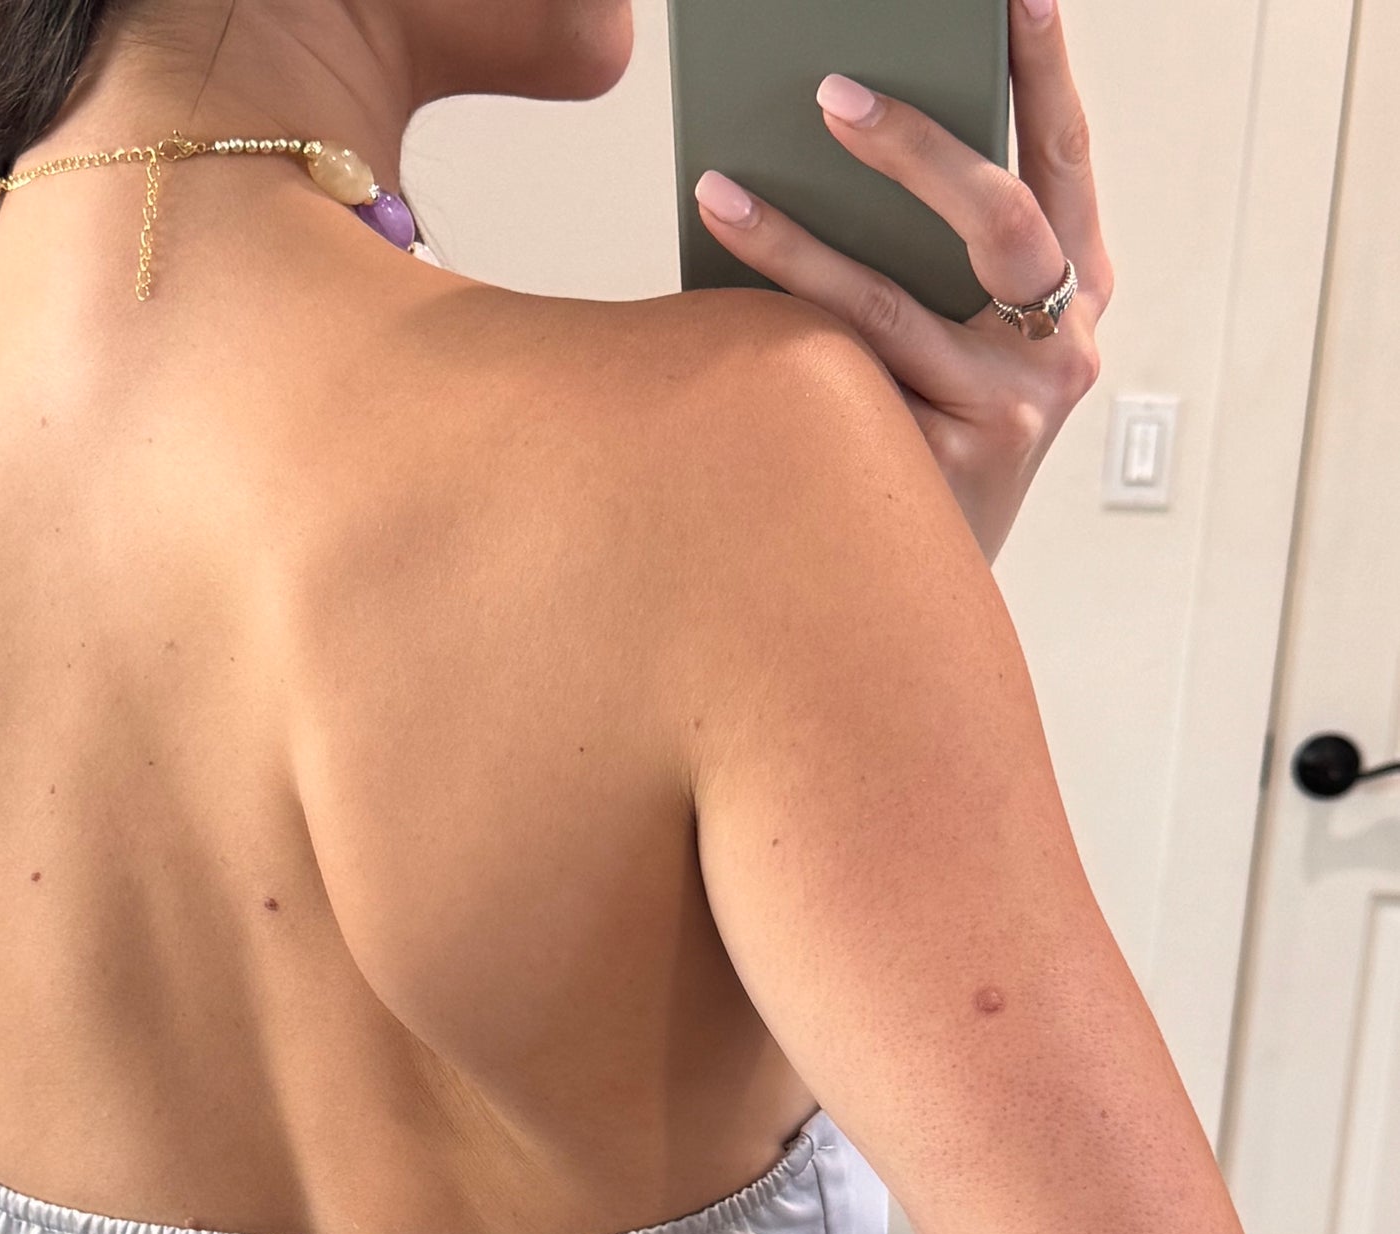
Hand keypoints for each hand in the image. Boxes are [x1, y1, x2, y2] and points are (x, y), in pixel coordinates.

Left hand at [693, 0, 1111, 561]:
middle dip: (918, 145)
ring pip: (892, 311)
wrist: (927, 605)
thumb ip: (929, 257)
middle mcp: (1062, 349)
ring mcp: (1011, 417)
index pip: (1063, 158)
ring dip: (796, 244)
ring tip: (719, 192)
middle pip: (1004, 219)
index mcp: (1077, 293)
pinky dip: (777, 336)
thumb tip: (825, 146)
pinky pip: (843, 388)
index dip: (1044, 70)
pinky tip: (714, 297)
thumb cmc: (928, 442)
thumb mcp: (957, 337)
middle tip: (831, 92)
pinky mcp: (946, 474)